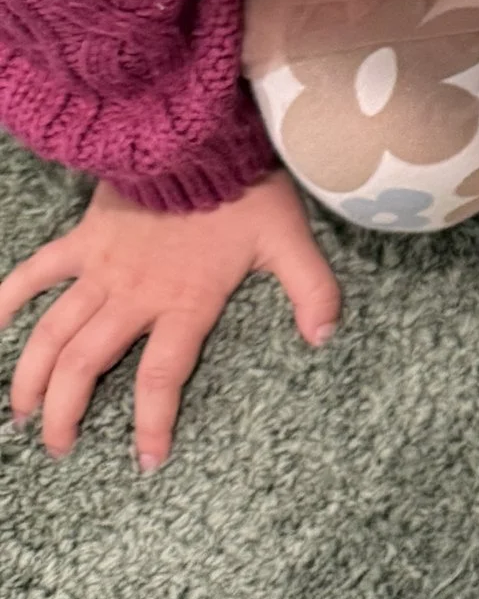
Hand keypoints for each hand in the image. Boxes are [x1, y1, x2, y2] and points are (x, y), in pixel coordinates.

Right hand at [3, 173, 341, 469]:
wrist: (196, 138)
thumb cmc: (246, 190)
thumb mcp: (290, 241)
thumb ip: (313, 291)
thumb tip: (326, 337)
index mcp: (184, 303)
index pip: (160, 377)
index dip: (151, 423)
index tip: (146, 460)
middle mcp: (134, 294)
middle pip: (87, 365)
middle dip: (67, 413)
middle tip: (57, 447)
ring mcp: (102, 267)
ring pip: (53, 332)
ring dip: (32, 374)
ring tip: (21, 412)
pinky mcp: (83, 237)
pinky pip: (36, 271)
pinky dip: (8, 296)